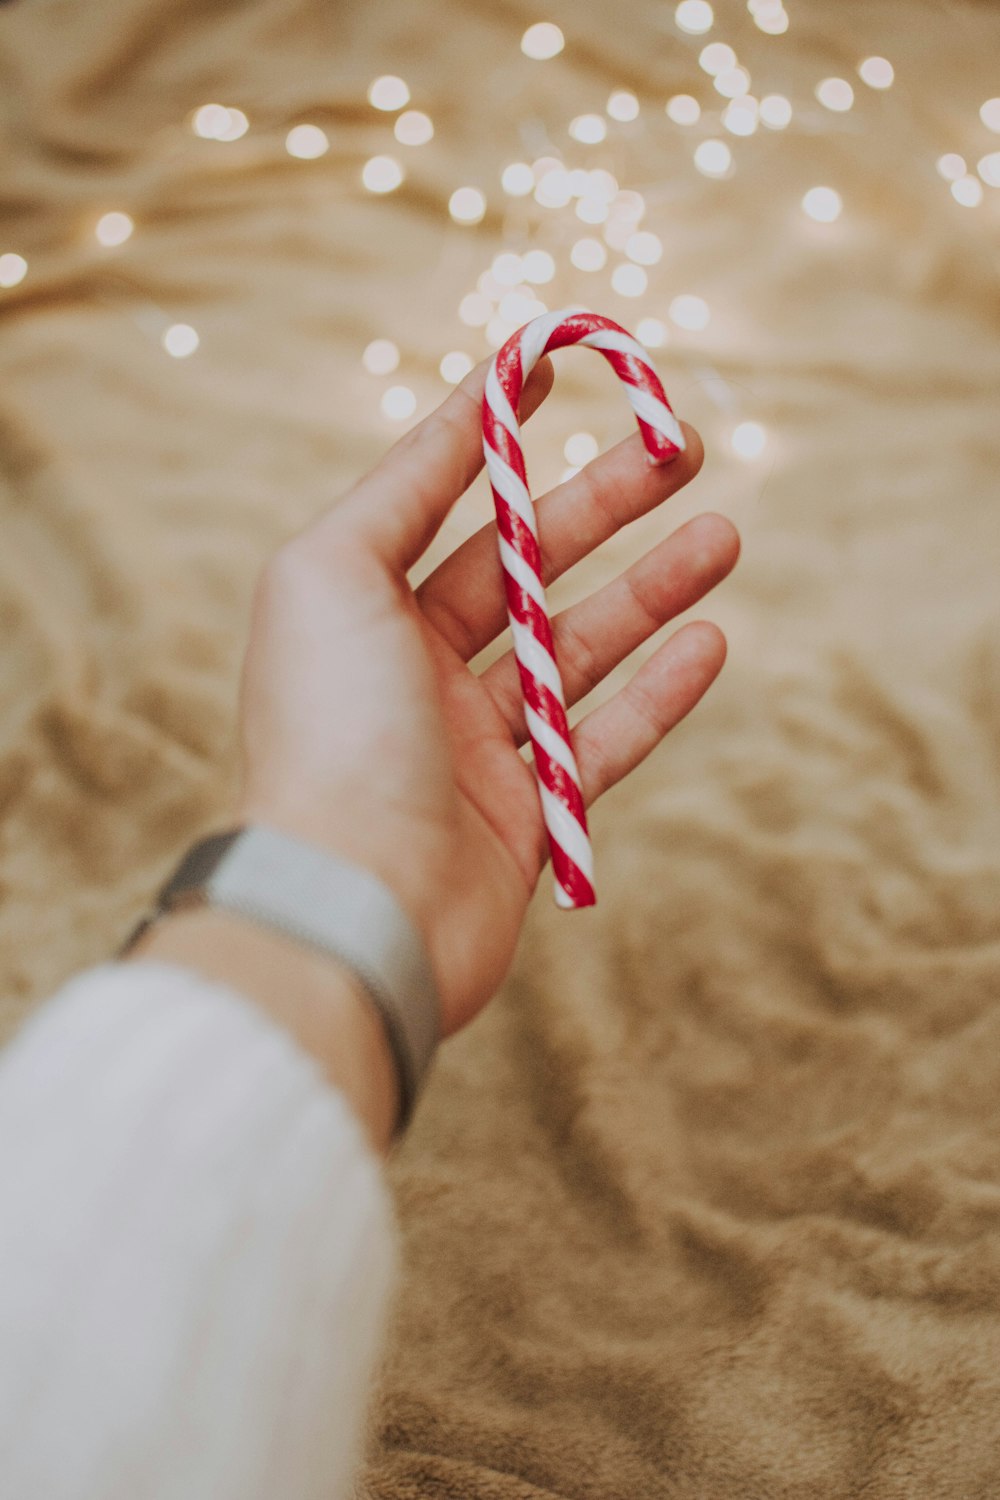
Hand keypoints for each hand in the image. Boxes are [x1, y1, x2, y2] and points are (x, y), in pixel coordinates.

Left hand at [235, 353, 738, 1039]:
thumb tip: (457, 422)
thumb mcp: (332, 573)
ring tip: (723, 535)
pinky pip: (605, 742)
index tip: (559, 365)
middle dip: (604, 503)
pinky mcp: (528, 818)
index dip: (494, 429)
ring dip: (651, 590)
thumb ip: (399, 490)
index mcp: (358, 610)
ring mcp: (473, 748)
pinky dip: (658, 693)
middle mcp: (411, 672)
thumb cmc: (330, 729)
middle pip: (524, 567)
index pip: (438, 498)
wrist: (352, 905)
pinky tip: (710, 641)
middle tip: (683, 448)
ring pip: (578, 650)